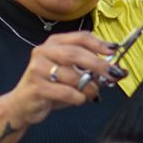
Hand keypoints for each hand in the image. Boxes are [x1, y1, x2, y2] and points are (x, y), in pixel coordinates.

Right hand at [5, 32, 125, 127]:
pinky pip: (66, 92)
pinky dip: (77, 98)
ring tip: (92, 93)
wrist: (23, 105)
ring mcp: (37, 68)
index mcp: (54, 43)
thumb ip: (91, 69)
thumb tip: (118, 70)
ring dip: (89, 87)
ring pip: (72, 76)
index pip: (80, 37)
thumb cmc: (52, 86)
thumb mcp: (72, 73)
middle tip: (113, 74)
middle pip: (76, 54)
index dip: (99, 43)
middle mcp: (44, 51)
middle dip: (98, 64)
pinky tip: (78, 99)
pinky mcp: (36, 86)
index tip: (114, 51)